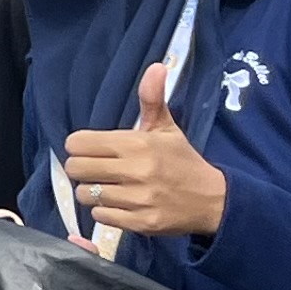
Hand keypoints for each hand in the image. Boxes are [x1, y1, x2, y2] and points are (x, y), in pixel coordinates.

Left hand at [59, 64, 226, 243]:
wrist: (214, 200)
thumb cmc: (182, 162)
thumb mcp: (167, 129)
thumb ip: (152, 99)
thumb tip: (156, 66)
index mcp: (137, 143)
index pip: (78, 143)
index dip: (79, 147)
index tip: (91, 150)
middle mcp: (136, 170)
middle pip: (76, 169)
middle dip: (81, 170)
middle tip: (97, 170)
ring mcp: (138, 199)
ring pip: (86, 195)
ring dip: (92, 193)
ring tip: (110, 188)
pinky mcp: (141, 223)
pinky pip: (101, 217)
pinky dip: (105, 212)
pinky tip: (121, 205)